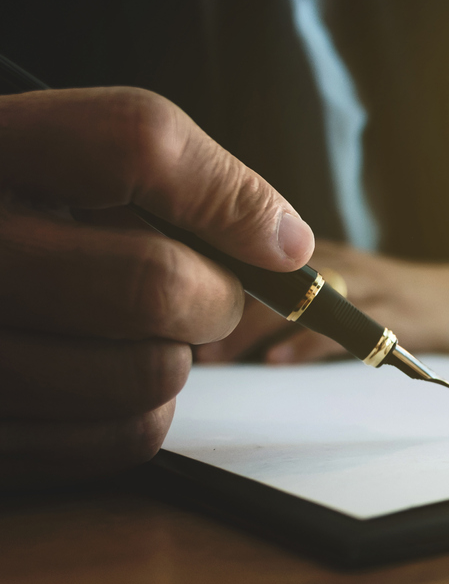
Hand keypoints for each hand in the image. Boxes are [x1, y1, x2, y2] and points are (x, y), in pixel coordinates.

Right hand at [0, 87, 313, 487]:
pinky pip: (126, 439)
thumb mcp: (60, 155)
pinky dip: (144, 414)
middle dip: (212, 296)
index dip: (227, 198)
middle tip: (196, 294)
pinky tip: (100, 377)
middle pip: (155, 283)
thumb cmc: (13, 212)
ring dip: (173, 357)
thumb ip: (178, 170)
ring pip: (150, 374)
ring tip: (126, 333)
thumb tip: (287, 244)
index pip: (134, 144)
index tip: (272, 239)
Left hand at [196, 240, 448, 364]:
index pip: (249, 255)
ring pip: (299, 297)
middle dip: (215, 306)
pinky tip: (277, 361)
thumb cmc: (394, 302)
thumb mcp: (337, 288)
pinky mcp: (396, 311)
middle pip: (266, 274)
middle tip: (173, 340)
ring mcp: (367, 283)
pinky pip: (347, 326)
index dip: (203, 277)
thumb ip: (284, 301)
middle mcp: (334, 260)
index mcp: (312, 254)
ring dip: (250, 327)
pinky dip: (309, 342)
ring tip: (212, 356)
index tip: (163, 307)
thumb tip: (212, 331)